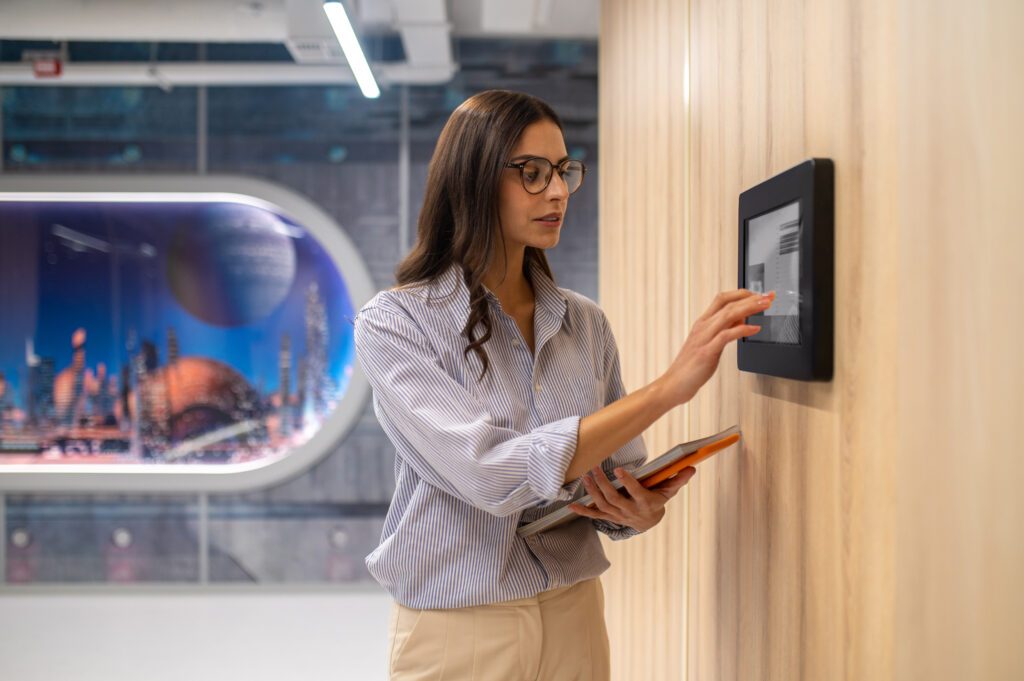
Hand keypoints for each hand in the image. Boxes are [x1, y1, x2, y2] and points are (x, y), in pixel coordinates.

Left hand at [568, 464, 696, 532]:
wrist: (649, 521)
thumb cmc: (658, 500)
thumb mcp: (669, 490)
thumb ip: (678, 479)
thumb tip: (692, 467)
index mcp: (645, 503)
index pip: (636, 493)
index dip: (627, 483)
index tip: (619, 470)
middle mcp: (630, 511)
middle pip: (614, 499)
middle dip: (603, 484)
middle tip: (595, 468)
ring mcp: (618, 515)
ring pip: (603, 505)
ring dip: (592, 492)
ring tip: (586, 476)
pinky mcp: (609, 516)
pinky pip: (594, 515)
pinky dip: (582, 511)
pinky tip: (571, 505)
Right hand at [655, 289, 774, 407]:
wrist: (675, 383)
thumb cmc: (691, 365)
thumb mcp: (709, 342)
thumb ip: (724, 329)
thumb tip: (742, 317)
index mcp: (703, 322)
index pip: (722, 298)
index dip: (742, 293)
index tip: (759, 294)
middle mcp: (703, 327)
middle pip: (728, 304)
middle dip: (751, 298)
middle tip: (768, 296)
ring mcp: (704, 338)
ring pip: (728, 315)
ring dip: (749, 308)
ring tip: (765, 306)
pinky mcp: (707, 352)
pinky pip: (726, 336)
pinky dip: (742, 330)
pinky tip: (754, 329)